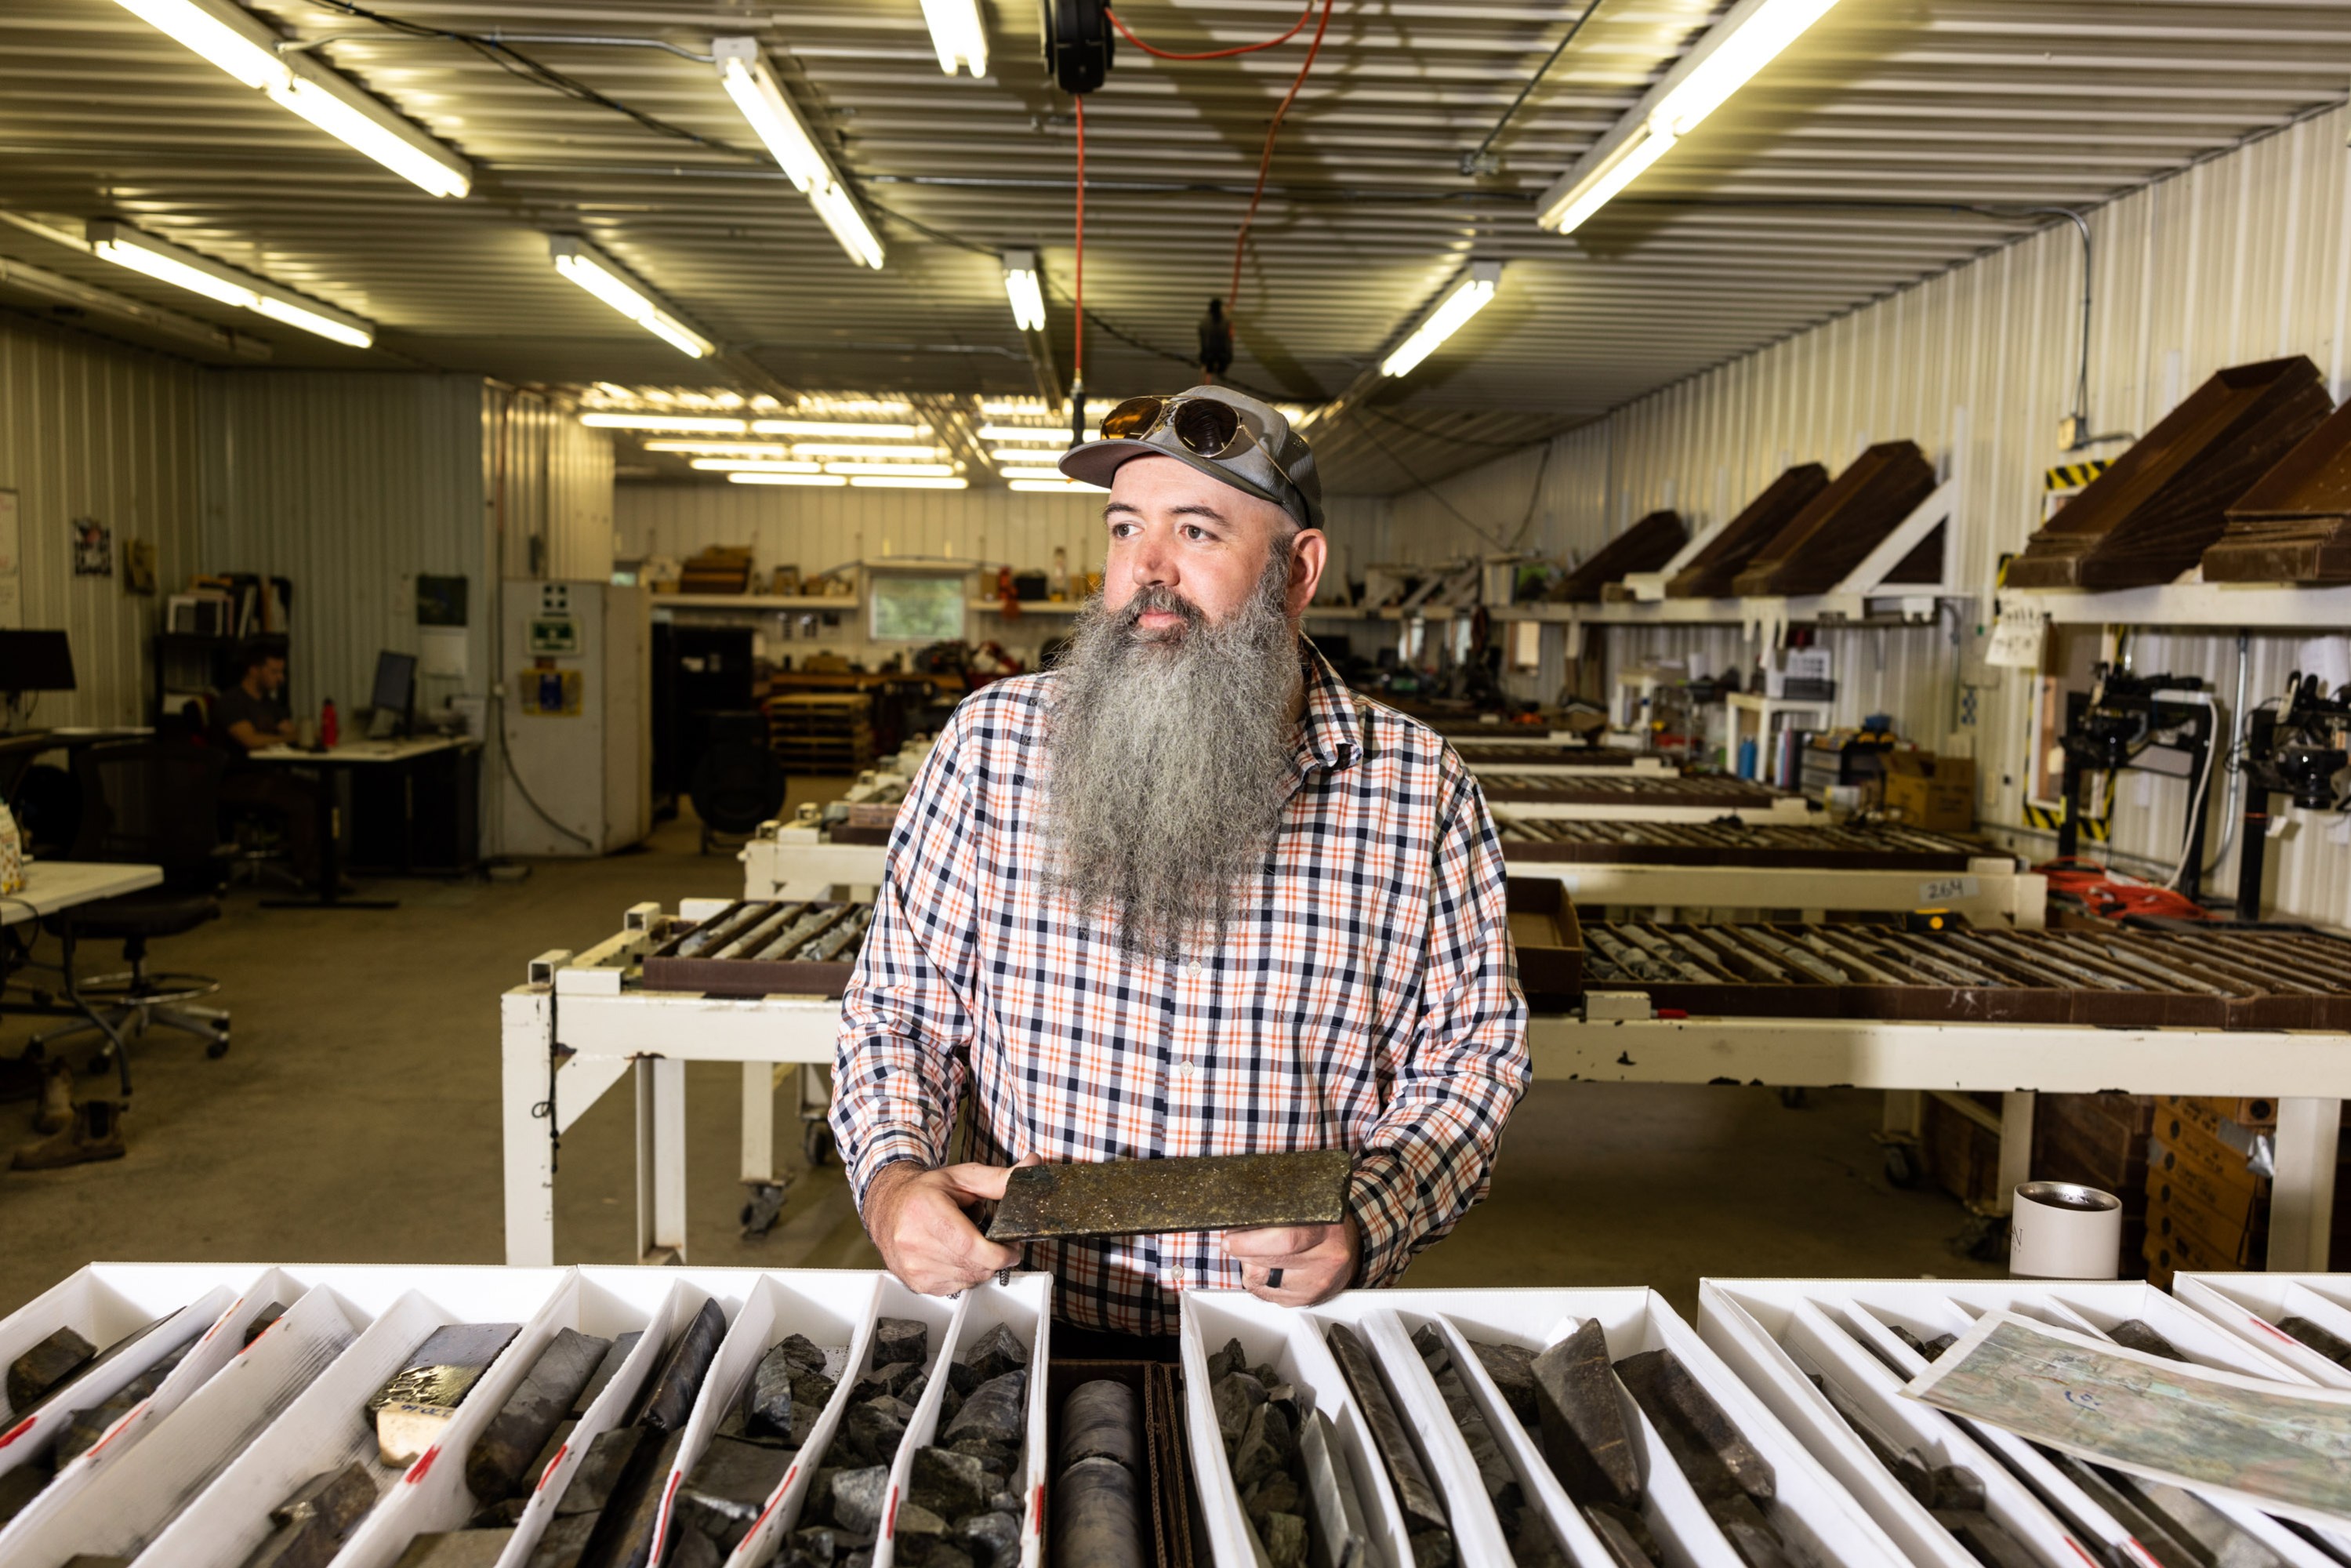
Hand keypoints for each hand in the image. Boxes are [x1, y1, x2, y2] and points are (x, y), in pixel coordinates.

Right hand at [862, 1157, 1030, 1296]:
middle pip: (973, 1266)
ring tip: (967, 1242)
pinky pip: (957, 1287)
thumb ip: (1000, 1178)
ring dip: (979, 1265)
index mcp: (926, 1210)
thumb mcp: (963, 1178)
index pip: (969, 1245)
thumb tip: (1033, 1165)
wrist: (889, 1206)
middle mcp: (914, 1241)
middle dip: (993, 1257)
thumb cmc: (926, 1191)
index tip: (1012, 1249)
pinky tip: (955, 1255)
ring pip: (968, 1279)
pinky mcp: (916, 1283)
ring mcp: (913, 1266)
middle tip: (994, 1240)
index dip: (998, 1253)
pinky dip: (965, 1274)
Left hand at [1226, 1215, 1361, 1306]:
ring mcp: (1317, 1281)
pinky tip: (1264, 1268)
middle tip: (1233, 1242)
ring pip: (1263, 1280)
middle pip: (1271, 1260)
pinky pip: (1266, 1294)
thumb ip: (1279, 1209)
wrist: (1347, 1248)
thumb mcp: (1308, 1208)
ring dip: (1248, 1265)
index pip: (1287, 1238)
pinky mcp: (1307, 1298)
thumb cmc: (1321, 1224)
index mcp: (1327, 1227)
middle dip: (1243, 1251)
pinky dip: (1257, 1281)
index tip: (1232, 1237)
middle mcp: (1326, 1257)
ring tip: (1251, 1253)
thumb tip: (1240, 1217)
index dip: (1252, 1240)